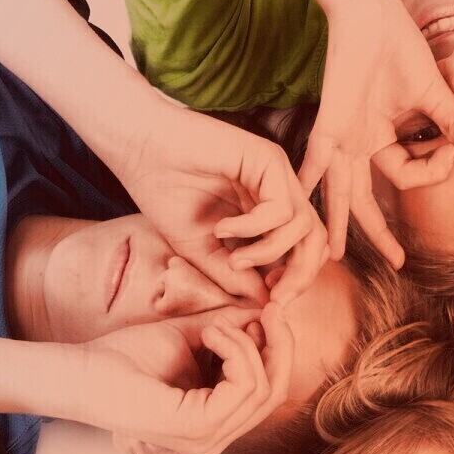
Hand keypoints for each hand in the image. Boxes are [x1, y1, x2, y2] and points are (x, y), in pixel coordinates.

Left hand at [73, 303, 293, 453]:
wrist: (83, 368)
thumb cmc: (124, 356)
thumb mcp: (191, 336)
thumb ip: (229, 330)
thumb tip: (265, 313)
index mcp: (215, 421)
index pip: (270, 390)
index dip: (277, 349)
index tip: (267, 311)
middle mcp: (215, 438)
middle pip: (276, 392)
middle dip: (281, 345)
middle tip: (271, 309)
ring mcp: (207, 439)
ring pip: (264, 387)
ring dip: (246, 343)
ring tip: (213, 326)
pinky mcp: (197, 428)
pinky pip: (245, 386)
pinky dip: (235, 350)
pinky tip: (209, 335)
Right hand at [107, 102, 325, 306]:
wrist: (138, 151)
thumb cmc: (165, 195)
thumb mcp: (202, 250)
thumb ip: (234, 274)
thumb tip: (267, 301)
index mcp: (268, 211)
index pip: (303, 249)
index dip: (296, 280)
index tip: (271, 302)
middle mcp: (279, 191)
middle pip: (315, 239)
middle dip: (301, 275)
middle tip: (275, 296)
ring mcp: (276, 174)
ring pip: (305, 226)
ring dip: (270, 253)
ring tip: (233, 257)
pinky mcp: (268, 159)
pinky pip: (281, 208)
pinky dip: (254, 228)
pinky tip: (222, 228)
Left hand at [303, 0, 453, 266]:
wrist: (372, 15)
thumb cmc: (400, 46)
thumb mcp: (433, 94)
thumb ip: (453, 124)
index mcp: (382, 137)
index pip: (408, 174)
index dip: (436, 169)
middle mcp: (359, 144)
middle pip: (366, 200)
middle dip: (379, 234)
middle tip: (396, 262)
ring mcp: (342, 137)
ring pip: (339, 191)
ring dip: (336, 224)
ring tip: (330, 255)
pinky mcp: (330, 123)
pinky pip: (314, 159)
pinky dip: (305, 181)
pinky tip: (296, 203)